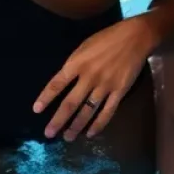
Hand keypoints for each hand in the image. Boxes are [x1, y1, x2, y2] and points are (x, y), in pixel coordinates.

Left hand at [34, 16, 154, 140]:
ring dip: (76, 126)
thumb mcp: (86, 45)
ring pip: (87, 111)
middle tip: (49, 133)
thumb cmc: (109, 37)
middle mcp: (89, 76)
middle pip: (70, 103)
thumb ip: (76, 63)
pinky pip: (107, 112)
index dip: (46, 97)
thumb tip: (65, 81)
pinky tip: (90, 133)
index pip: (57, 83)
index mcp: (78, 62)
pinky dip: (98, 125)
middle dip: (58, 120)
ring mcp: (105, 85)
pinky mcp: (119, 91)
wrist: (136, 36)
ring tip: (67, 137)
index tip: (36, 110)